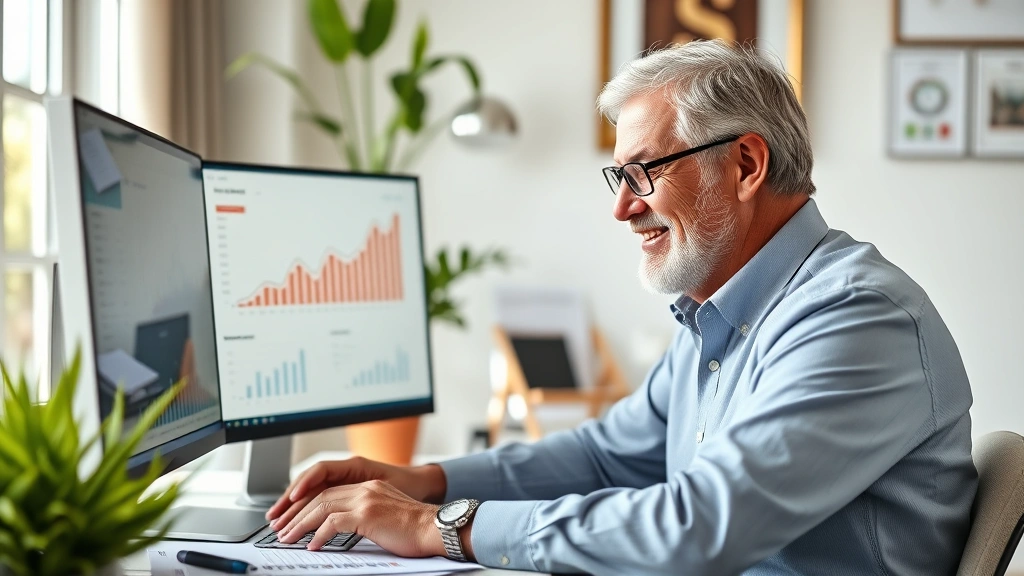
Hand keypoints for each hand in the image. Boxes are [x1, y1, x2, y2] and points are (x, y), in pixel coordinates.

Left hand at [266, 457, 446, 531]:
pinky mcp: (367, 514)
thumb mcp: (386, 516)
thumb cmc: (416, 529)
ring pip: (321, 507)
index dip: (307, 505)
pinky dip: (319, 534)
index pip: (329, 492)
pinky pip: (333, 523)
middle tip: (281, 529)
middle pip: (320, 497)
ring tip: (288, 538)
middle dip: (297, 514)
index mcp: (369, 487)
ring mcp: (365, 499)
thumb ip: (365, 515)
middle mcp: (365, 489)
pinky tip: (312, 545)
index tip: (293, 519)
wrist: (435, 528)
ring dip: (301, 524)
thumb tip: (340, 530)